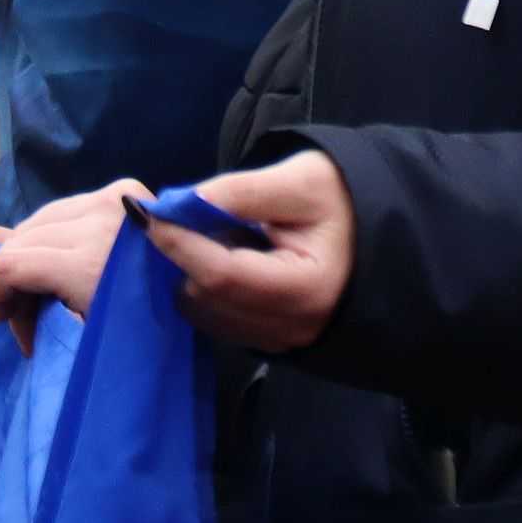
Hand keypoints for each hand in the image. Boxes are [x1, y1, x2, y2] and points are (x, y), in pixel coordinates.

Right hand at [0, 178, 147, 353]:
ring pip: (41, 219)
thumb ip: (38, 307)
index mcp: (90, 263)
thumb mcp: (88, 333)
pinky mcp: (125, 188)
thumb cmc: (155, 331)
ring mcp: (113, 197)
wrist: (214, 294)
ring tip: (39, 291)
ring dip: (30, 254)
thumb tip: (2, 300)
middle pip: (22, 238)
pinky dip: (54, 236)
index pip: (11, 264)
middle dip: (9, 277)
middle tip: (18, 314)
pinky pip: (67, 209)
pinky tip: (60, 265)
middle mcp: (98, 219)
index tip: (0, 321)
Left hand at [137, 150, 354, 353]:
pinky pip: (218, 321)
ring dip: (190, 274)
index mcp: (306, 288)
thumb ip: (241, 192)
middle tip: (178, 216)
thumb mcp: (300, 180)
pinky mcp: (269, 342)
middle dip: (182, 257)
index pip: (223, 274)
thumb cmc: (341, 199)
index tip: (149, 214)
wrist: (372, 230)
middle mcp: (292, 327)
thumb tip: (180, 203)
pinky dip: (204, 290)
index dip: (180, 244)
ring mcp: (280, 341)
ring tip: (206, 234)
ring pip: (206, 314)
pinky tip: (217, 257)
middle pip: (209, 298)